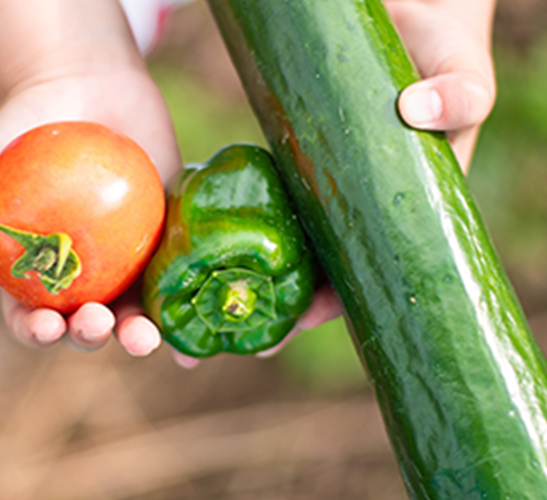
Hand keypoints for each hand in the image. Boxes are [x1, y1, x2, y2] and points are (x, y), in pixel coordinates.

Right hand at [0, 0, 180, 355]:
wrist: (85, 84)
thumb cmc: (24, 127)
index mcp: (43, 268)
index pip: (35, 313)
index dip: (38, 330)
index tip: (46, 325)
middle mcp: (89, 271)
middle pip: (88, 321)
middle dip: (90, 335)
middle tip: (95, 322)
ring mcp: (131, 257)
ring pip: (135, 309)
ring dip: (139, 335)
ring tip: (143, 337)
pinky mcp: (167, 238)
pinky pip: (177, 273)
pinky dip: (184, 303)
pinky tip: (191, 328)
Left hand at [236, 0, 498, 363]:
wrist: (411, 15)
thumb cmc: (445, 51)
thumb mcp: (464, 76)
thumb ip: (459, 95)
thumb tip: (418, 111)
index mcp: (398, 214)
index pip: (363, 276)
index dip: (330, 303)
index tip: (292, 323)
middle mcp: (357, 208)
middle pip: (312, 270)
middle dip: (276, 304)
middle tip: (231, 341)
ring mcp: (324, 185)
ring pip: (283, 243)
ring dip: (246, 276)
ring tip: (200, 303)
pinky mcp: (298, 158)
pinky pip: (266, 198)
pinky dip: (238, 224)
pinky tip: (202, 243)